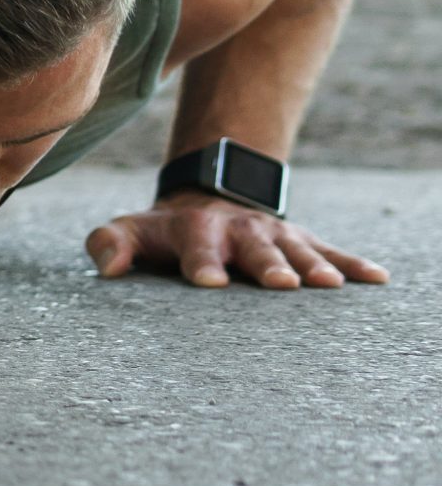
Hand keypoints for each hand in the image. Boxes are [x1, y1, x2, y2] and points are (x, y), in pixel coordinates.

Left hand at [86, 194, 387, 290]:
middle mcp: (238, 231)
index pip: (195, 247)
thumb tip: (108, 268)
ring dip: (312, 266)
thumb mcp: (128, 230)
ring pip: (296, 251)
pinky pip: (331, 251)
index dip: (201, 263)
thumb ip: (109, 244)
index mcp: (194, 230)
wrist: (206, 199)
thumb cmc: (161, 232)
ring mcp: (274, 236)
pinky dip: (354, 264)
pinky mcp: (302, 242)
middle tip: (280, 285)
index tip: (210, 282)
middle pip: (254, 249)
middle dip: (267, 265)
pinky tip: (376, 279)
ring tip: (329, 286)